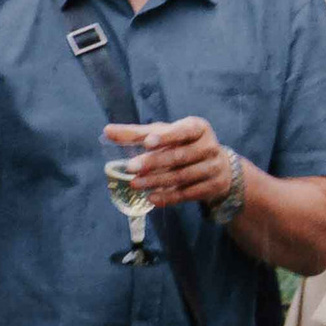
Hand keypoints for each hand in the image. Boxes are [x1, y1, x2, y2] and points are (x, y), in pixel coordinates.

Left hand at [109, 116, 234, 209]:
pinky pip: (188, 194)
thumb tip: (107, 131)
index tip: (147, 142)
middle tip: (130, 167)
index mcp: (198, 127)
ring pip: (182, 177)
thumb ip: (137, 133)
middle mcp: (209, 146)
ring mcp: (213, 167)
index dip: (166, 137)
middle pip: (179, 156)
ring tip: (135, 184)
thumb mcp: (165, 134)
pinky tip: (151, 198)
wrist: (218, 166)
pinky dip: (169, 197)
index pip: (182, 131)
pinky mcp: (213, 186)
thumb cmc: (184, 144)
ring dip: (157, 182)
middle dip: (154, 162)